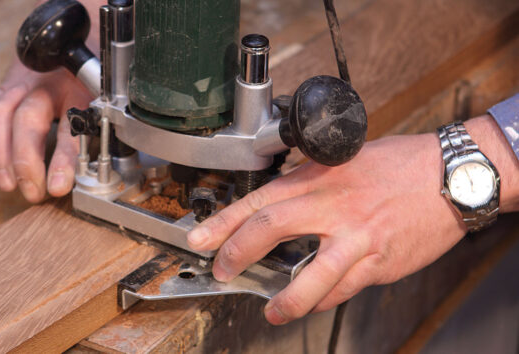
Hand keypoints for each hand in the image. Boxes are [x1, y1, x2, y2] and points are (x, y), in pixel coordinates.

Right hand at [0, 59, 91, 201]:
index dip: (64, 159)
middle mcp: (47, 85)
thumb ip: (99, 133)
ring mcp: (23, 84)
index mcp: (79, 90)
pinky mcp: (6, 87)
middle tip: (31, 192)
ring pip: (2, 113)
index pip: (70, 127)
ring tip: (7, 183)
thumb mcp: (104, 105)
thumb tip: (98, 173)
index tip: (58, 186)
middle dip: (25, 160)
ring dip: (0, 152)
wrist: (74, 46)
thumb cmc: (90, 83)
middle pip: (29, 119)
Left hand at [187, 132, 467, 324]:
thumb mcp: (344, 159)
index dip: (224, 222)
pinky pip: (343, 289)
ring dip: (284, 298)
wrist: (452, 175)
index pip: (259, 200)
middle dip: (237, 254)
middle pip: (270, 229)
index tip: (200, 239)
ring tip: (271, 310)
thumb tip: (279, 201)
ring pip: (310, 275)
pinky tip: (311, 304)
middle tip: (223, 270)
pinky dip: (322, 300)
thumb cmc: (400, 164)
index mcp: (319, 178)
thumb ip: (310, 181)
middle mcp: (333, 206)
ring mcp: (356, 237)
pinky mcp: (378, 261)